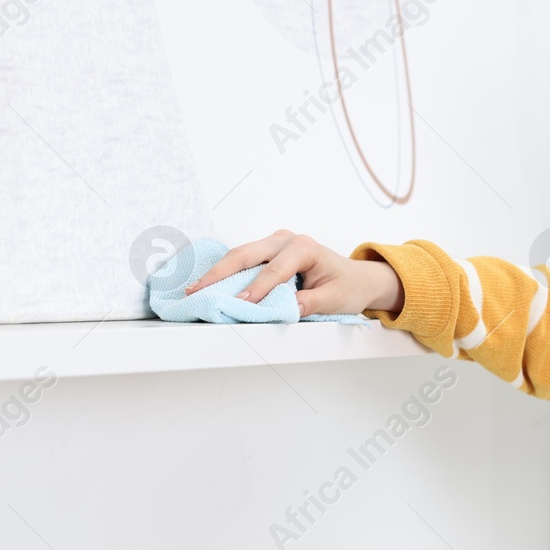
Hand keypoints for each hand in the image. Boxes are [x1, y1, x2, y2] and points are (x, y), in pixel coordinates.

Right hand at [182, 230, 402, 316]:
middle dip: (220, 273)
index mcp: (304, 247)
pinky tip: (207, 284)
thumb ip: (310, 303)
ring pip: (239, 254)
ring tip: (194, 289)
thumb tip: (286, 309)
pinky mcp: (267, 251)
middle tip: (197, 290)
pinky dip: (225, 272)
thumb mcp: (335, 299)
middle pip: (246, 254)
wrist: (355, 278)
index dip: (256, 288)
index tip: (240, 304)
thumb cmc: (347, 286)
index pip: (275, 270)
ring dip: (216, 272)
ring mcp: (274, 243)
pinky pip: (243, 260)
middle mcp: (286, 240)